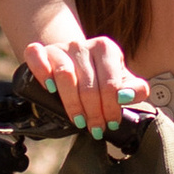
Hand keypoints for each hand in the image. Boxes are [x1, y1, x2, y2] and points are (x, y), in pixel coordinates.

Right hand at [24, 32, 145, 138]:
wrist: (75, 61)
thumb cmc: (100, 75)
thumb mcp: (122, 81)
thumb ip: (136, 89)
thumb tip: (127, 97)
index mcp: (106, 49)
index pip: (110, 83)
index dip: (111, 108)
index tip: (111, 123)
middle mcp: (83, 45)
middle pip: (88, 84)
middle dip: (93, 112)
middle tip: (95, 128)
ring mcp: (61, 47)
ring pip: (65, 75)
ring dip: (72, 103)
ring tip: (78, 120)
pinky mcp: (42, 51)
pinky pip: (37, 57)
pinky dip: (41, 72)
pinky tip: (49, 89)